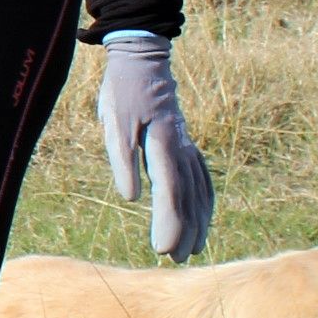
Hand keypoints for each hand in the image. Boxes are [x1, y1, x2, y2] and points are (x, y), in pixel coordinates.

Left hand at [97, 32, 214, 259]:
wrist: (141, 58)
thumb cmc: (123, 90)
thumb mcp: (114, 122)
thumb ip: (123, 159)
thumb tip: (132, 198)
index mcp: (163, 143)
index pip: (169, 191)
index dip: (169, 222)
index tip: (165, 249)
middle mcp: (181, 147)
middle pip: (187, 196)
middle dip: (185, 229)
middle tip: (178, 259)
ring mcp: (186, 144)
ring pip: (197, 188)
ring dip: (197, 220)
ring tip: (193, 249)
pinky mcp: (184, 142)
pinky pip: (201, 175)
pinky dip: (203, 199)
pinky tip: (203, 215)